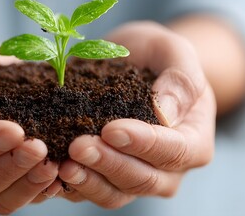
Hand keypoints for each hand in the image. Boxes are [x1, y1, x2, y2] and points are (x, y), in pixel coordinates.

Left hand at [57, 21, 215, 207]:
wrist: (133, 63)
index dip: (143, 143)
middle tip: (78, 146)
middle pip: (142, 179)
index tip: (111, 129)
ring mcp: (135, 176)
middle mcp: (167, 168)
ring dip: (88, 181)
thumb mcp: (173, 52)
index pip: (173, 150)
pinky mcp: (106, 178)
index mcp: (193, 140)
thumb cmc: (156, 56)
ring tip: (62, 165)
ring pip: (114, 193)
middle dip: (108, 164)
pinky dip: (71, 186)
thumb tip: (165, 114)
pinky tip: (51, 171)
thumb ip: (180, 80)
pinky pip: (90, 190)